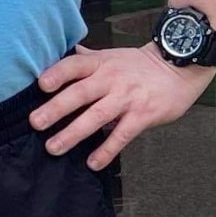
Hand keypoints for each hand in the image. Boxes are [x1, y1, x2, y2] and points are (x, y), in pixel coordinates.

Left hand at [31, 44, 209, 168]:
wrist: (179, 68)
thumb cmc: (140, 65)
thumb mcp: (113, 55)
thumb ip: (87, 58)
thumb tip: (61, 53)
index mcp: (102, 63)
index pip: (75, 65)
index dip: (57, 73)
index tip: (41, 85)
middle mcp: (112, 79)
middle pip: (80, 93)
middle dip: (56, 108)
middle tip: (35, 123)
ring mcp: (127, 98)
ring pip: (96, 116)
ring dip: (73, 133)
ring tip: (53, 148)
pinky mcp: (142, 115)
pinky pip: (121, 135)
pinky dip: (107, 150)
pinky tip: (92, 163)